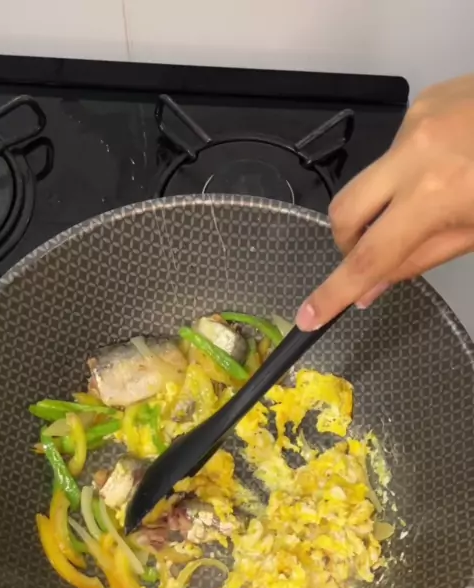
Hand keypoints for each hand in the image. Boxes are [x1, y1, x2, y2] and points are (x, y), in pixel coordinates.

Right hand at [296, 74, 473, 330]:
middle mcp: (415, 153)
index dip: (335, 292)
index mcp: (436, 195)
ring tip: (437, 197)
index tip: (309, 316)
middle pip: (344, 213)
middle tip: (376, 255)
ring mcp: (415, 121)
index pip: (370, 258)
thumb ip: (422, 259)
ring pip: (372, 179)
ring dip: (388, 201)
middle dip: (349, 242)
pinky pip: (397, 149)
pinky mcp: (423, 101)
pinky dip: (411, 169)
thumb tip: (373, 285)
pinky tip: (448, 163)